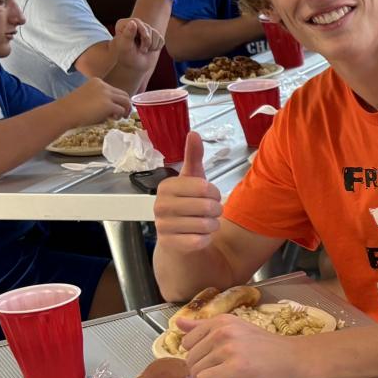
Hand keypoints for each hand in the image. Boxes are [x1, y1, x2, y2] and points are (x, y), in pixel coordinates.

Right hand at [58, 76, 129, 124]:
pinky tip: (113, 119)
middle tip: (123, 114)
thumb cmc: (73, 108)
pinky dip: (120, 115)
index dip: (118, 100)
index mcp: (97, 82)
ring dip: (125, 110)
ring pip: (126, 101)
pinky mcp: (108, 105)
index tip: (117, 108)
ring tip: (120, 118)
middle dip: (126, 105)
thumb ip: (101, 99)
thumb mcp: (88, 97)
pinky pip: (121, 110)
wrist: (64, 112)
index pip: (115, 90)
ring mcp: (106, 94)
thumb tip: (114, 109)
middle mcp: (103, 86)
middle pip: (124, 94)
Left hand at [109, 16, 163, 83]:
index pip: (137, 22)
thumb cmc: (127, 57)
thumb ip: (128, 34)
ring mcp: (145, 30)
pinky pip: (161, 38)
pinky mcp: (154, 36)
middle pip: (148, 28)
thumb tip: (133, 22)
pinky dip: (157, 47)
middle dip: (147, 41)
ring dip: (152, 45)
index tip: (142, 42)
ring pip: (156, 33)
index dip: (142, 31)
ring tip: (144, 50)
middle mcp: (134, 25)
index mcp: (124, 25)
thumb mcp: (126, 47)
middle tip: (141, 50)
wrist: (135, 67)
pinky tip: (150, 50)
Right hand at [153, 133, 221, 254]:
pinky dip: (206, 239)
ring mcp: (163, 226)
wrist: (176, 236)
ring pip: (207, 225)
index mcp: (166, 187)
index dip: (215, 192)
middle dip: (216, 210)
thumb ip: (193, 157)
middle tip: (210, 211)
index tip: (210, 195)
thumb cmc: (187, 204)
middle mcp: (160, 205)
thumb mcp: (192, 179)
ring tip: (204, 223)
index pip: (205, 187)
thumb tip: (193, 133)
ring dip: (212, 225)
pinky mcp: (171, 244)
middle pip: (208, 206)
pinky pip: (201, 241)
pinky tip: (198, 236)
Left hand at [179, 314, 305, 377]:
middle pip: (190, 359)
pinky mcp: (235, 367)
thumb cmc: (270, 348)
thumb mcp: (236, 329)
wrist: (297, 358)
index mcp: (221, 321)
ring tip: (232, 374)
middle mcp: (222, 331)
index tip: (218, 358)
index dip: (200, 354)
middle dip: (205, 369)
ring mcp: (228, 349)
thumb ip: (205, 327)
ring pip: (196, 372)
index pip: (187, 341)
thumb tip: (178, 323)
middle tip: (228, 368)